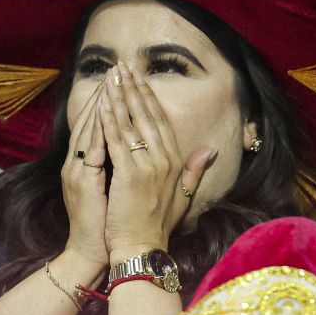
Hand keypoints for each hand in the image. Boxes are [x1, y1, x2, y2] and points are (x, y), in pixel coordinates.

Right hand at [59, 80, 110, 270]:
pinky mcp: (81, 181)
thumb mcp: (119, 194)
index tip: (127, 81)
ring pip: (89, 129)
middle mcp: (80, 163)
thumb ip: (128, 171)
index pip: (102, 126)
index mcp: (90, 164)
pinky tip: (106, 112)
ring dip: (102, 104)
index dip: (114, 103)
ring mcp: (78, 170)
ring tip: (112, 81)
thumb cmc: (110, 226)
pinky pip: (90, 150)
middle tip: (118, 69)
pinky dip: (98, 130)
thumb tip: (141, 152)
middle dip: (108, 95)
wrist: (93, 254)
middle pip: (93, 121)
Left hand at [99, 63, 215, 260]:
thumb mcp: (183, 196)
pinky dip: (110, 120)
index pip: (161, 121)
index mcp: (175, 163)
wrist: (143, 249)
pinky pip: (118, 140)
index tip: (139, 78)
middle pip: (147, 116)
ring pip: (132, 123)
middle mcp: (165, 160)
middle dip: (134, 88)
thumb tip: (212, 150)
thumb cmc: (157, 226)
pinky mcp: (130, 175)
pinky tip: (103, 103)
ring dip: (120, 97)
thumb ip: (196, 170)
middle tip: (123, 65)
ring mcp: (148, 167)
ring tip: (111, 76)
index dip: (149, 97)